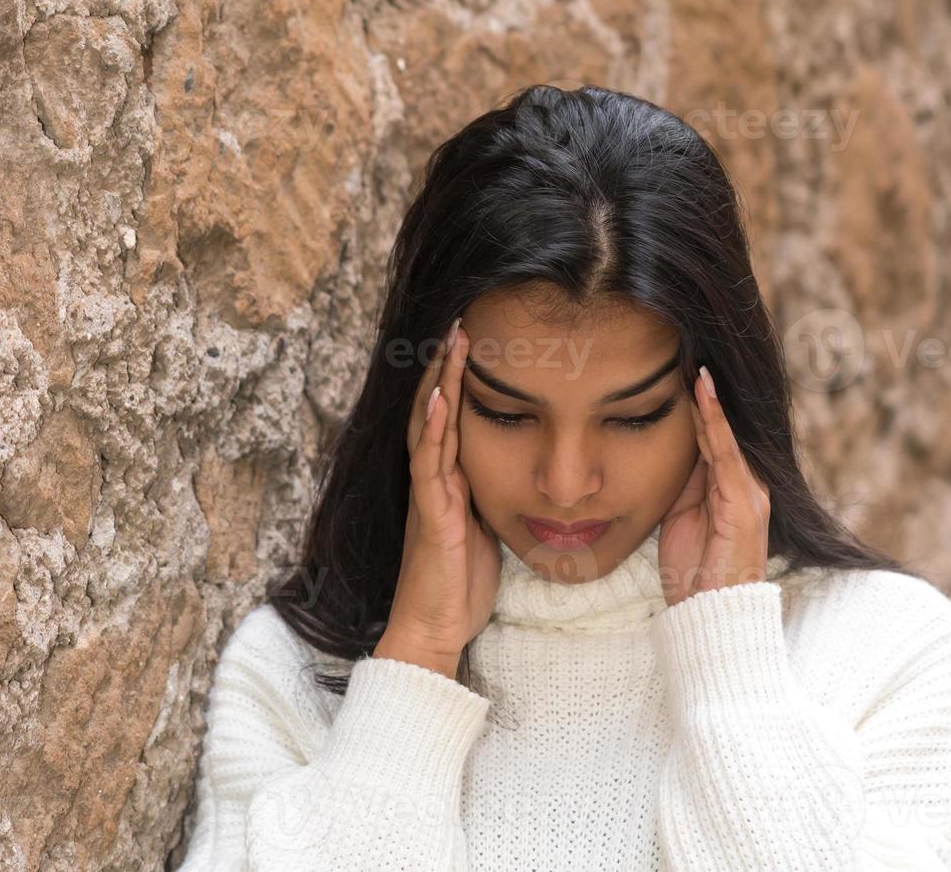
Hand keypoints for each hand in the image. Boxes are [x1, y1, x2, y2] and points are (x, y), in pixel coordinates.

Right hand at [376, 318, 500, 666]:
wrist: (435, 628)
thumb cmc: (462, 583)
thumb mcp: (488, 527)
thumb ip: (493, 495)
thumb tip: (522, 471)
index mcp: (449, 480)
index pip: (453, 418)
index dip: (460, 380)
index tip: (475, 340)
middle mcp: (434, 479)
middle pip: (436, 409)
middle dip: (447, 366)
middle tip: (460, 322)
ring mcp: (429, 493)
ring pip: (430, 426)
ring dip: (440, 382)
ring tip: (450, 342)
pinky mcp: (431, 514)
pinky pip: (428, 464)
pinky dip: (432, 428)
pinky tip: (438, 397)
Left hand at [657, 365, 770, 605]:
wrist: (709, 616)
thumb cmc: (694, 574)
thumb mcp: (681, 518)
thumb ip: (683, 485)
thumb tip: (671, 450)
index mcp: (733, 491)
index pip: (715, 440)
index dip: (701, 409)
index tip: (683, 376)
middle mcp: (748, 488)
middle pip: (724, 433)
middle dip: (707, 398)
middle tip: (689, 358)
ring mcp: (750, 496)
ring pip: (727, 437)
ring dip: (711, 402)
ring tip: (696, 367)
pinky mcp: (744, 506)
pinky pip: (726, 456)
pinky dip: (715, 424)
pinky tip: (703, 397)